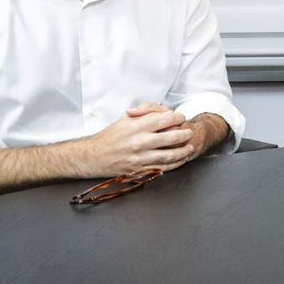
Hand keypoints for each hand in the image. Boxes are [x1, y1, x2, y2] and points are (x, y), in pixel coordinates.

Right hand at [78, 106, 195, 177]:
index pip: (164, 119)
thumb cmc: (111, 136)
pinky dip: (175, 164)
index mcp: (136, 126)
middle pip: (171, 137)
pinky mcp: (139, 170)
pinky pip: (162, 168)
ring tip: (190, 147)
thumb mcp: (125, 119)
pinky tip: (181, 160)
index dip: (177, 117)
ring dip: (183, 151)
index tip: (180, 118)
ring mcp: (140, 158)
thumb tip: (165, 113)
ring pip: (169, 155)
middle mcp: (139, 142)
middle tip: (189, 132)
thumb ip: (145, 113)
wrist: (93, 157)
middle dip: (184, 134)